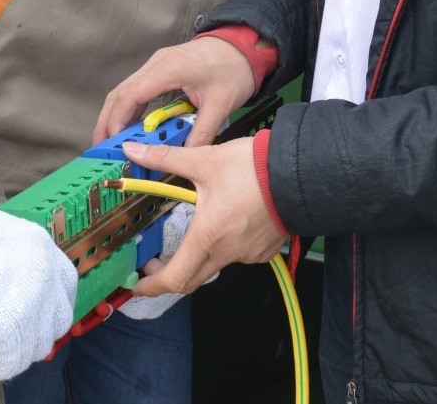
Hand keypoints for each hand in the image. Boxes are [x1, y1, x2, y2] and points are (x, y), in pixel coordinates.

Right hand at [0, 200, 76, 381]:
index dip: (50, 300)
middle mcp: (46, 276)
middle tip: (10, 333)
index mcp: (40, 247)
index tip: (33, 309)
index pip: (64, 282)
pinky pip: (7, 365)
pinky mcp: (14, 336)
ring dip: (13, 350)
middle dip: (39, 328)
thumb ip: (5, 259)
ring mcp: (35, 307)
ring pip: (37, 345)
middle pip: (59, 317)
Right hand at [96, 36, 254, 146]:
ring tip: (111, 142)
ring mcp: (157, 65)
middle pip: (120, 92)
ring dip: (116, 115)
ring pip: (125, 91)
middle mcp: (157, 64)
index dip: (117, 120)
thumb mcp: (220, 105)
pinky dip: (130, 109)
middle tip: (101, 147)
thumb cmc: (234, 69)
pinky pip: (138, 89)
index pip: (131, 95)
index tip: (113, 143)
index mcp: (169, 69)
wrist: (244, 45)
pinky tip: (130, 128)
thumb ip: (201, 132)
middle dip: (107, 121)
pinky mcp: (161, 69)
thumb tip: (185, 157)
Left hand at [122, 138, 284, 298]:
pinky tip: (228, 222)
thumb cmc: (256, 168)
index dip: (152, 286)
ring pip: (215, 264)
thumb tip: (134, 151)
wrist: (302, 172)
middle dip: (170, 275)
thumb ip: (165, 159)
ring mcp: (249, 253)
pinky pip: (238, 255)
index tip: (138, 284)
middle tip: (156, 262)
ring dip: (200, 255)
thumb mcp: (205, 160)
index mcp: (208, 236)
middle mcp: (228, 252)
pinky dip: (226, 245)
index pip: (174, 278)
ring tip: (197, 227)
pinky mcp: (264, 249)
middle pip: (192, 278)